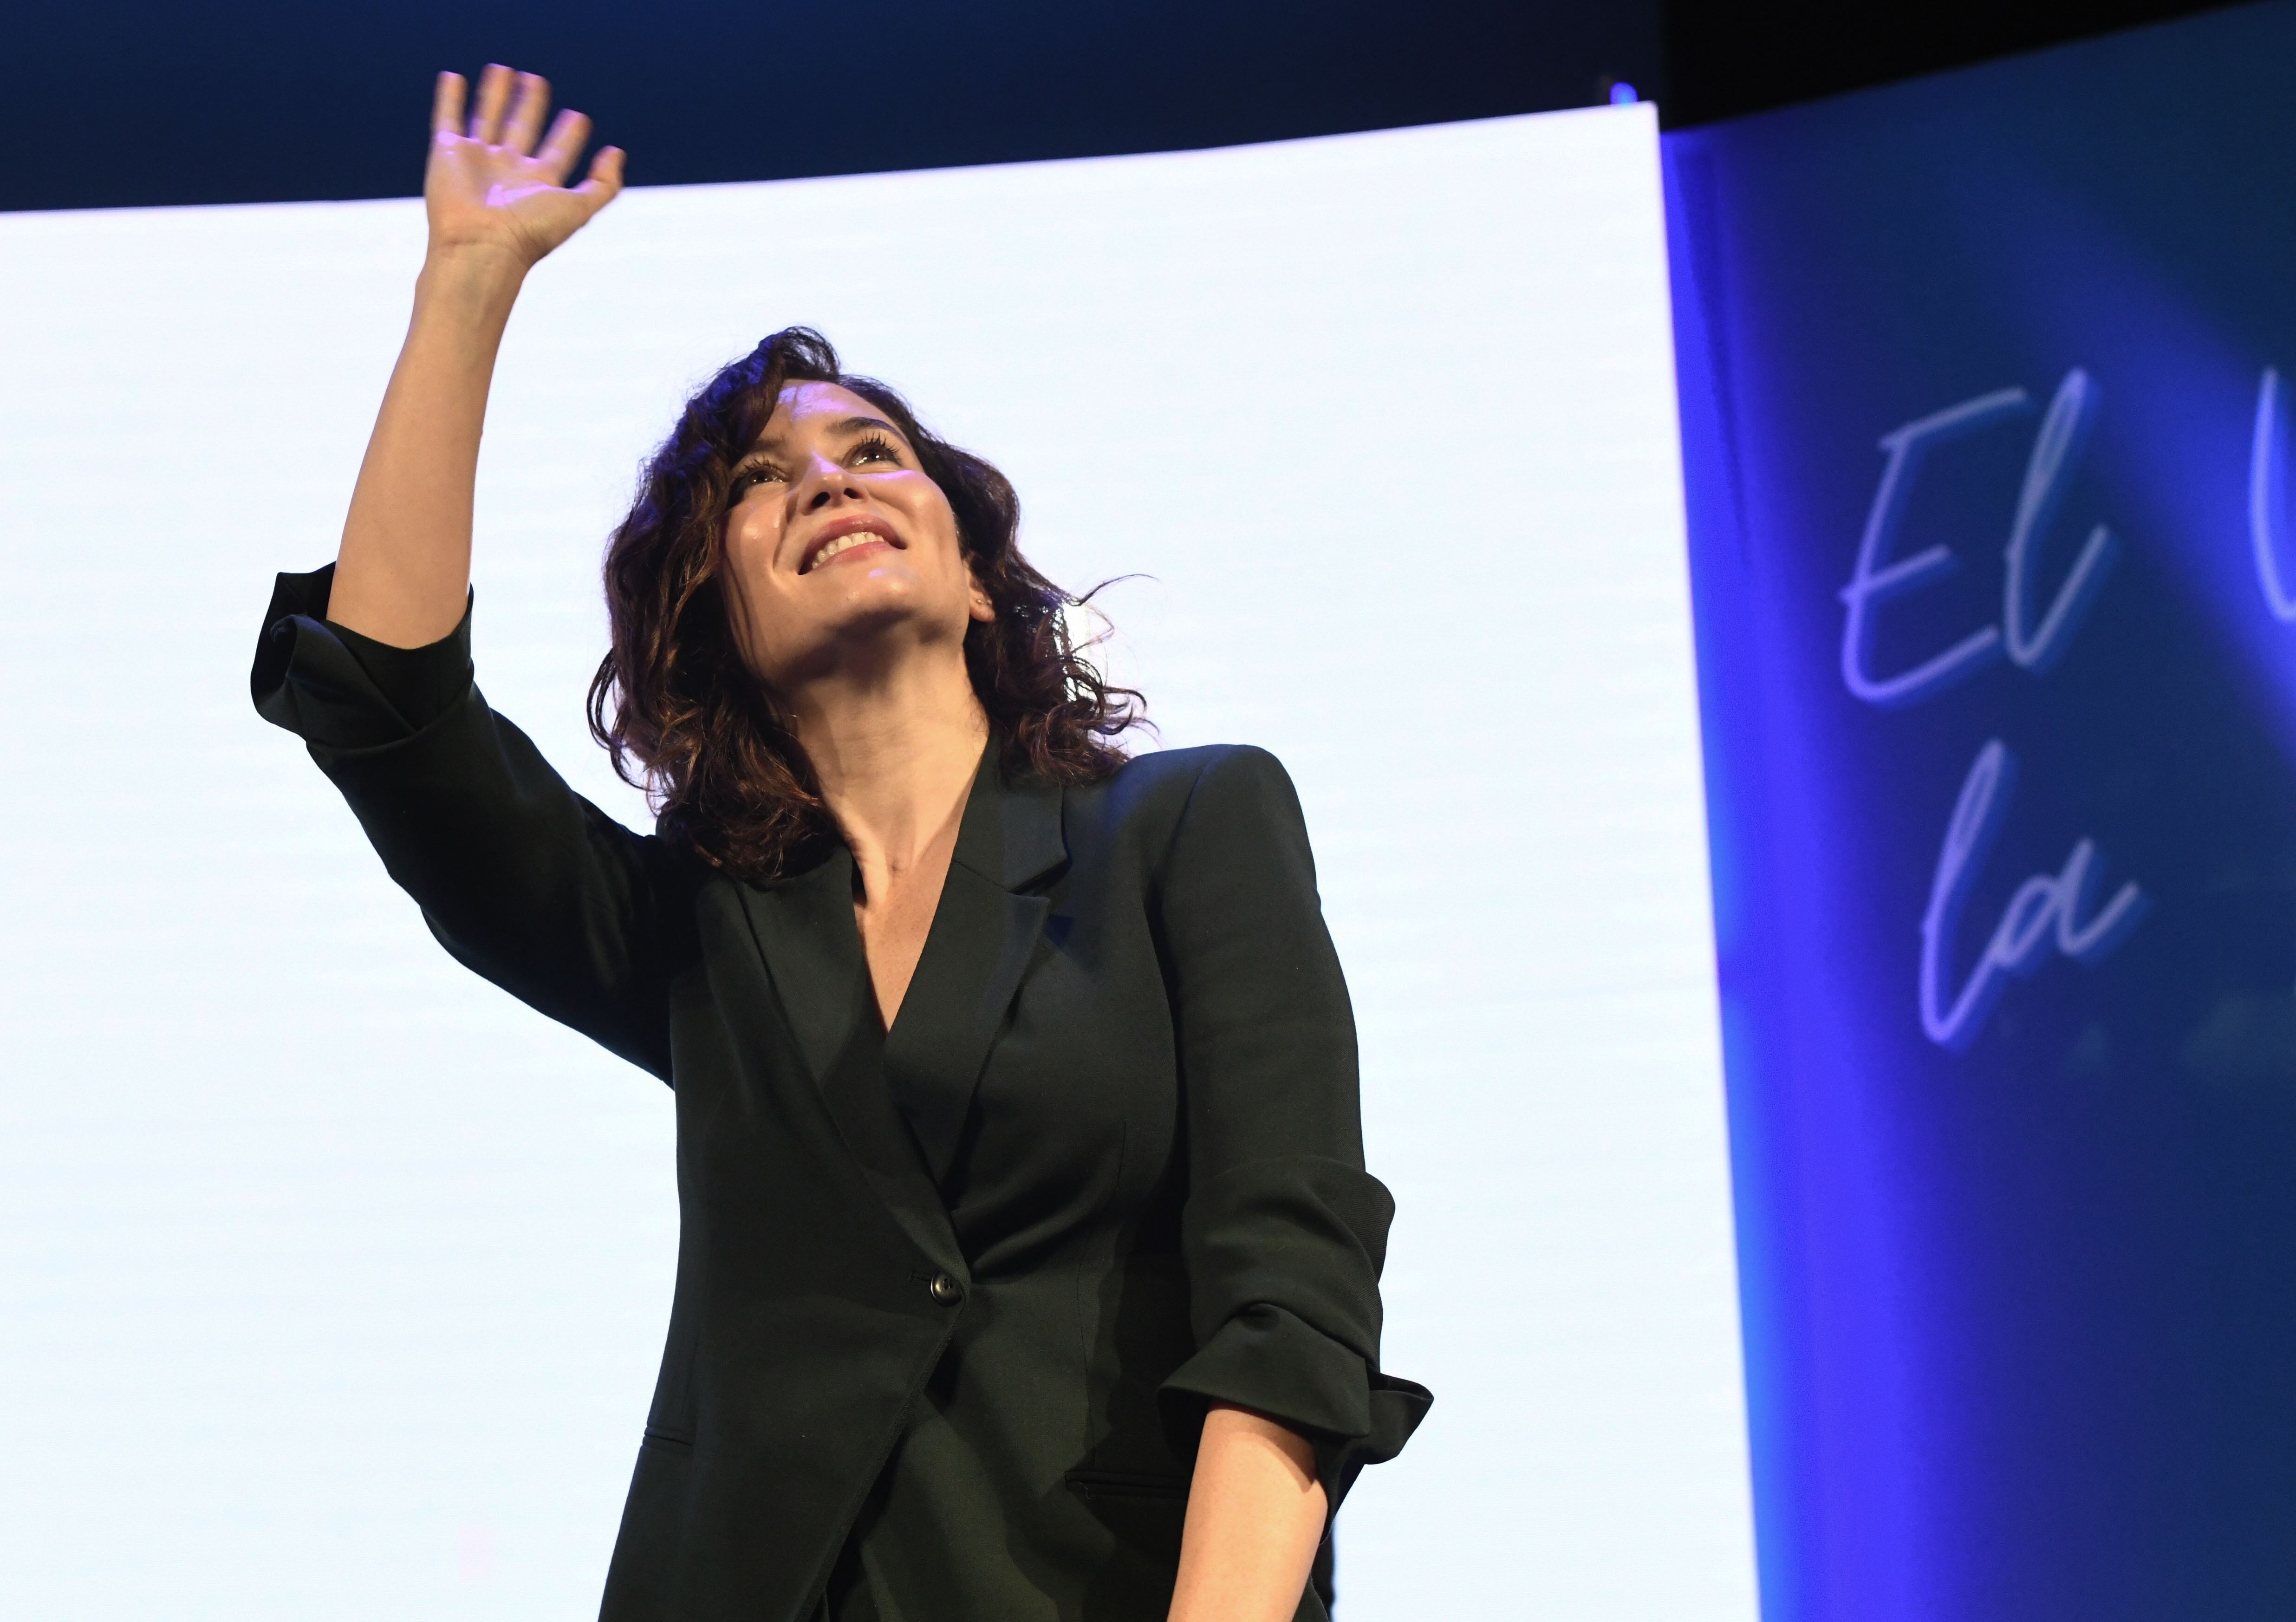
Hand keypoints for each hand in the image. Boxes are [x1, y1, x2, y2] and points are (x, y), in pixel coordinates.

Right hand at [424, 65, 623, 270]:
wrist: (481, 245)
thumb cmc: (532, 232)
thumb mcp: (580, 208)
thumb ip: (604, 184)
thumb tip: (616, 153)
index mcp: (539, 183)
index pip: (558, 151)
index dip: (569, 135)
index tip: (578, 118)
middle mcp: (509, 170)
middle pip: (523, 128)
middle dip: (530, 105)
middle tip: (537, 80)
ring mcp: (477, 160)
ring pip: (488, 117)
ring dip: (496, 94)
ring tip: (504, 69)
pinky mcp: (448, 151)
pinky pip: (448, 118)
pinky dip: (449, 98)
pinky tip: (453, 77)